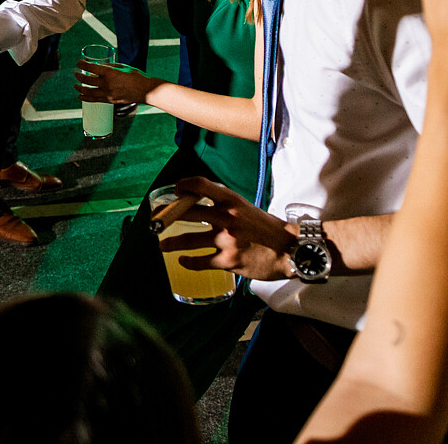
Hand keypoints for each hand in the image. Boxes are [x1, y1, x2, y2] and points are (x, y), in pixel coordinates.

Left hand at [73, 59, 153, 104]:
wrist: (146, 90)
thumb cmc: (136, 76)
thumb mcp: (122, 67)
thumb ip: (110, 67)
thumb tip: (101, 67)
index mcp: (109, 73)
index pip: (91, 68)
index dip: (82, 64)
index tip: (79, 63)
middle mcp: (106, 84)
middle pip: (86, 80)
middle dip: (79, 76)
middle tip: (76, 73)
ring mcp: (107, 94)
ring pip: (88, 92)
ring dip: (79, 88)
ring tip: (75, 86)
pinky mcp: (110, 101)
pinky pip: (95, 100)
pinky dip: (86, 98)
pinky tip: (80, 97)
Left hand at [159, 176, 296, 280]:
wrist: (290, 250)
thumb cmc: (267, 229)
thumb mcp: (246, 208)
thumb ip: (225, 205)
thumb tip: (200, 203)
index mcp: (232, 201)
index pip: (201, 185)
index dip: (184, 185)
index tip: (176, 189)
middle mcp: (227, 218)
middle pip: (186, 212)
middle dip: (167, 216)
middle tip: (157, 220)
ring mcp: (226, 240)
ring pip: (188, 240)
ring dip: (171, 243)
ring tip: (162, 244)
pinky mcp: (228, 260)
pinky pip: (200, 261)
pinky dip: (188, 262)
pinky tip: (182, 261)